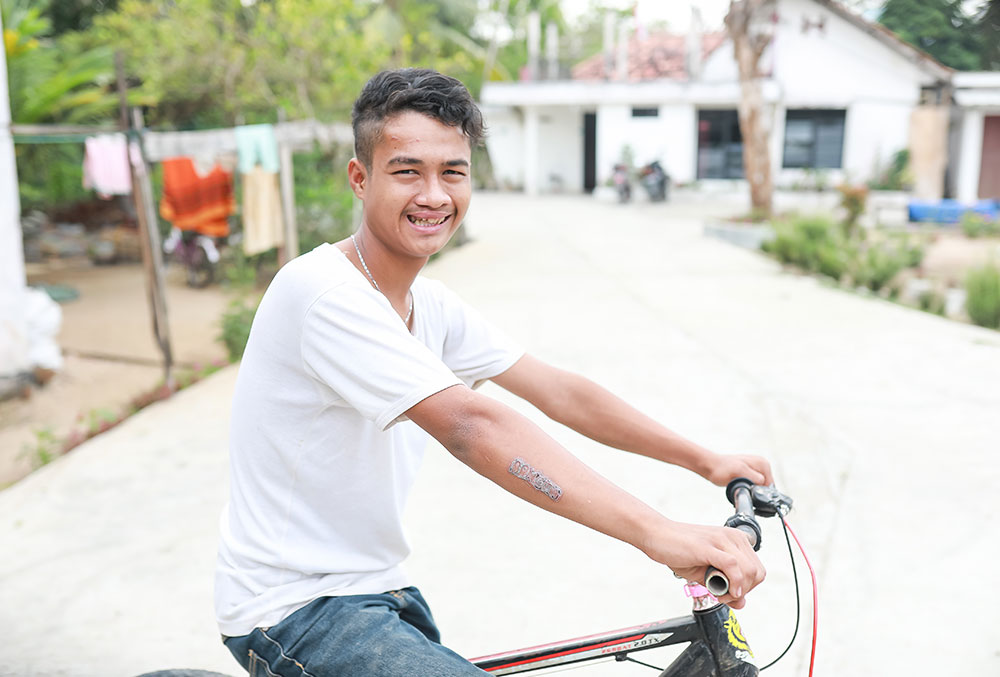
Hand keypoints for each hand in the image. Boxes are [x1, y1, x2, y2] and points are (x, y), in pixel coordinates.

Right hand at [643, 521, 765, 608]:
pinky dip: (734, 582)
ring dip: (736, 590)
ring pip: (748, 570)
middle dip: (744, 591)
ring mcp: (721, 540)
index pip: (757, 570)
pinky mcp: (708, 547)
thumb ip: (725, 584)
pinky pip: (732, 566)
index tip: (730, 593)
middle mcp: (732, 537)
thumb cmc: (678, 550)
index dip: (748, 588)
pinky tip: (726, 590)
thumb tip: (741, 602)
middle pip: (756, 572)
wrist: (656, 534)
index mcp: (734, 540)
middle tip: (722, 595)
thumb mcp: (705, 571)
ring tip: (717, 592)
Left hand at [705, 453, 772, 487]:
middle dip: (755, 491)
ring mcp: (756, 470)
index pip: (770, 485)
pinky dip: (747, 489)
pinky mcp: (750, 475)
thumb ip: (754, 477)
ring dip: (750, 491)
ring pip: (759, 488)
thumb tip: (763, 484)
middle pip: (765, 487)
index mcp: (763, 464)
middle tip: (741, 488)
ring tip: (738, 486)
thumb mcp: (739, 472)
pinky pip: (753, 486)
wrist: (710, 466)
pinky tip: (738, 486)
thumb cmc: (722, 468)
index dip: (760, 492)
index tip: (748, 491)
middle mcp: (762, 466)